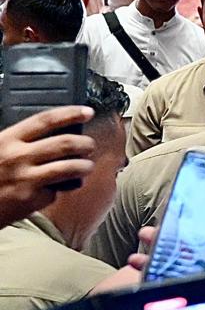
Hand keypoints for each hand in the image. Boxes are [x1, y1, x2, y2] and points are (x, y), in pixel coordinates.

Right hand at [0, 106, 94, 225]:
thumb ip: (22, 141)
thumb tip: (56, 135)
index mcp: (8, 139)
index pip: (45, 120)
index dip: (69, 114)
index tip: (87, 111)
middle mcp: (18, 156)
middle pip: (64, 143)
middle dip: (85, 143)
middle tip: (90, 145)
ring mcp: (26, 177)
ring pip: (69, 167)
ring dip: (85, 166)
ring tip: (86, 166)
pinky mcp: (32, 198)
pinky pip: (57, 190)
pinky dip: (62, 188)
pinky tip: (60, 187)